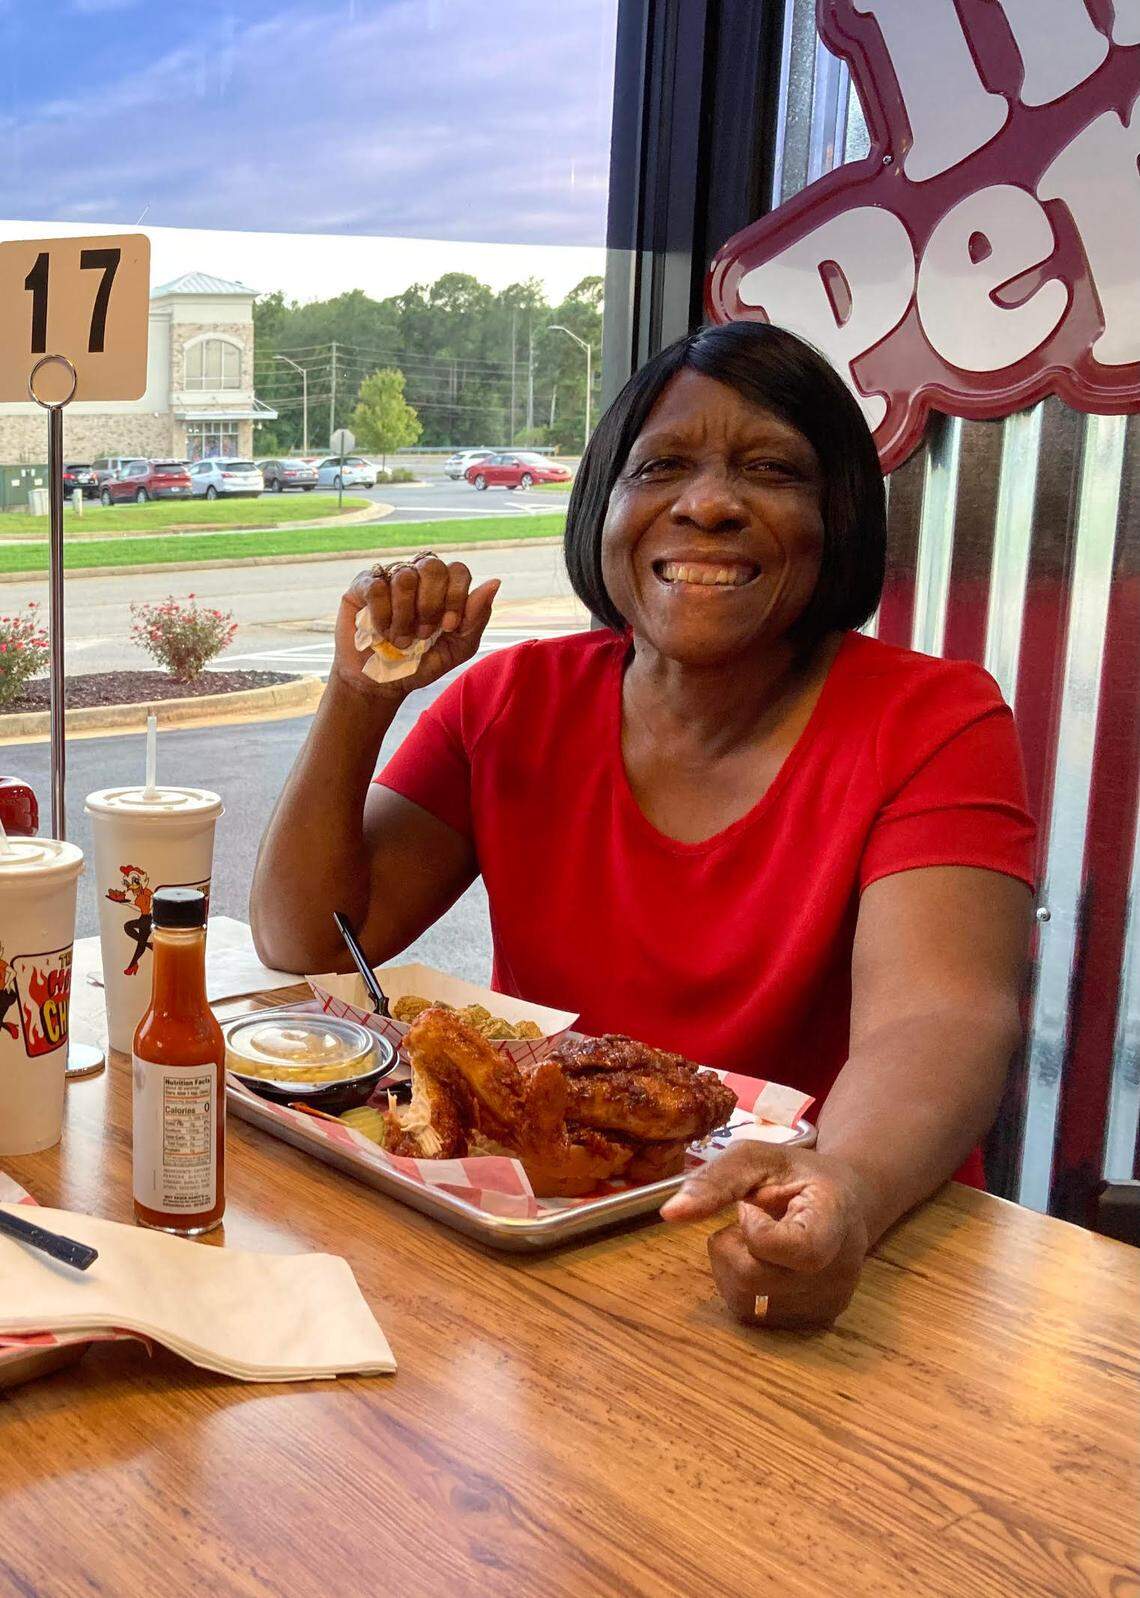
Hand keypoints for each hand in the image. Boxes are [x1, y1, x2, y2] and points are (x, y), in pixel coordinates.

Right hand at [334, 554, 500, 700]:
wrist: (384, 685)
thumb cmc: (422, 664)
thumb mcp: (458, 647)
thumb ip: (476, 617)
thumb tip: (495, 582)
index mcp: (444, 587)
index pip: (458, 570)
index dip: (456, 597)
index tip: (447, 626)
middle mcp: (418, 575)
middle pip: (433, 566)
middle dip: (431, 605)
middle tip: (423, 634)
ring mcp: (389, 577)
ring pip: (405, 576)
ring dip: (405, 616)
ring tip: (400, 639)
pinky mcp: (362, 585)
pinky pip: (376, 586)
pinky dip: (382, 615)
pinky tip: (381, 631)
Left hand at [660, 1144, 870, 1329]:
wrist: (847, 1203)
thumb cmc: (798, 1175)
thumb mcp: (758, 1158)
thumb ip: (716, 1180)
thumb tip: (670, 1213)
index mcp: (835, 1219)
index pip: (797, 1250)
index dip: (756, 1232)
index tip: (752, 1207)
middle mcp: (840, 1269)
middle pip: (756, 1277)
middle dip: (733, 1245)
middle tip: (750, 1219)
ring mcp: (829, 1301)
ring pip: (747, 1300)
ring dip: (732, 1265)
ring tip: (759, 1239)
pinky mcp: (816, 1320)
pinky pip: (755, 1314)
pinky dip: (742, 1286)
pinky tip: (764, 1262)